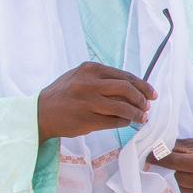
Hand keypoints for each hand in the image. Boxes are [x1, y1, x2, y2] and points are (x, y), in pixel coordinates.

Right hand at [35, 63, 153, 140]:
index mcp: (90, 69)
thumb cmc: (64, 95)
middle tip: (148, 106)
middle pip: (127, 89)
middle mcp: (89, 83)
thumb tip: (135, 87)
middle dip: (142, 98)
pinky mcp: (86, 119)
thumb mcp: (80, 77)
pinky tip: (126, 122)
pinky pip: (114, 121)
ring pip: (123, 107)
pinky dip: (124, 122)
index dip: (142, 85)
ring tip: (143, 118)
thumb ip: (103, 79)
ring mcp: (88, 102)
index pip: (125, 76)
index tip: (152, 94)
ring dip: (136, 113)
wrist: (40, 113)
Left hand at [148, 138, 192, 192]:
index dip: (159, 158)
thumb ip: (180, 146)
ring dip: (167, 179)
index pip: (175, 162)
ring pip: (174, 186)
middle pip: (173, 175)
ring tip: (164, 170)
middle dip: (163, 168)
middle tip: (154, 162)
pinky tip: (174, 180)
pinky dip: (174, 187)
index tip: (147, 155)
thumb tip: (156, 148)